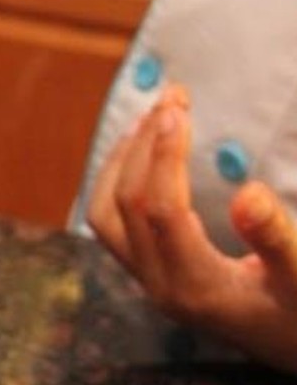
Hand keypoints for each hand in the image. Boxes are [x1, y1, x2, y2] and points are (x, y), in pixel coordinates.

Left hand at [86, 85, 296, 371]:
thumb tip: (247, 193)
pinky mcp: (152, 277)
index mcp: (195, 288)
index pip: (159, 209)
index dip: (164, 155)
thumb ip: (277, 238)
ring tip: (153, 117)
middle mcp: (160, 287)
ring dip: (121, 162)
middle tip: (172, 97)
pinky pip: (114, 225)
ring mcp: (150, 284)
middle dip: (143, 146)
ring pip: (107, 216)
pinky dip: (119, 182)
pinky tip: (143, 153)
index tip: (178, 108)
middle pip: (125, 206)